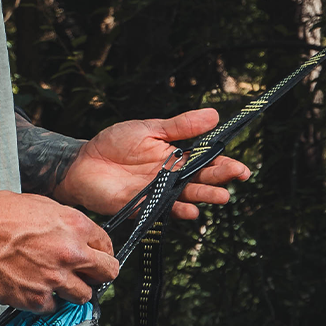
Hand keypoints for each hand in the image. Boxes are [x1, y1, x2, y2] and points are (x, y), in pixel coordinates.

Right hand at [0, 186, 118, 311]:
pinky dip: (44, 300)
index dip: (100, 253)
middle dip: (97, 274)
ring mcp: (54, 279)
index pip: (107, 247)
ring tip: (55, 282)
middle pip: (106, 273)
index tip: (94, 258)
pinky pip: (52, 307)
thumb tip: (77, 237)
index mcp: (74, 226)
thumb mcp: (40, 206)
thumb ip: (66, 225)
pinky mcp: (35, 298)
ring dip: (73, 291)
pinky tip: (31, 286)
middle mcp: (70, 253)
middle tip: (86, 275)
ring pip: (83, 296)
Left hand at [55, 108, 249, 220]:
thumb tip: (214, 114)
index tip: (242, 167)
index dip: (225, 165)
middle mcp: (171, 178)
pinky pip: (161, 210)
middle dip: (220, 178)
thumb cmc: (114, 144)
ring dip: (204, 197)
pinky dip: (175, 210)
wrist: (83, 161)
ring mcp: (158, 194)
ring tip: (222, 196)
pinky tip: (189, 210)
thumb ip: (179, 126)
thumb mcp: (148, 129)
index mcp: (176, 158)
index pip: (206, 162)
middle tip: (238, 175)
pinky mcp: (141, 206)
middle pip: (201, 180)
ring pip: (186, 197)